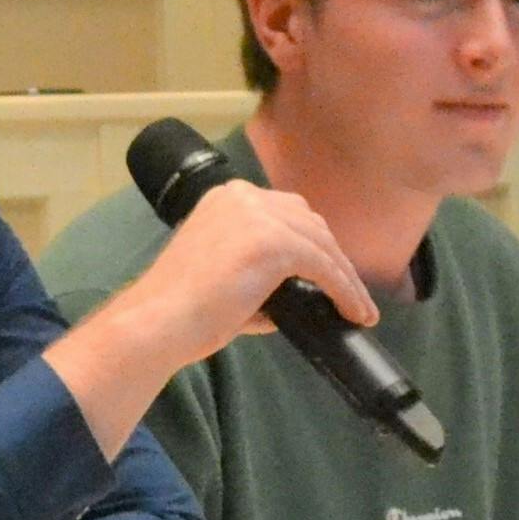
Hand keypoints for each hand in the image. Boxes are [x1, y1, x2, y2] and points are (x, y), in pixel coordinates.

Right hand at [127, 179, 378, 367]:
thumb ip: (260, 278)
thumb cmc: (182, 311)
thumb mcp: (223, 277)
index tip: (331, 274)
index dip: (313, 244)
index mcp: (227, 198)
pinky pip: (324, 266)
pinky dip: (345, 290)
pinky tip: (355, 312)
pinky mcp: (275, 243)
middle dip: (333, 258)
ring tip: (359, 309)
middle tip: (350, 293)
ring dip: (346, 278)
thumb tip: (294, 297)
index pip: (286, 214)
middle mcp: (245, 197)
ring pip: (322, 245)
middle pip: (309, 222)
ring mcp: (259, 216)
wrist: (158, 322)